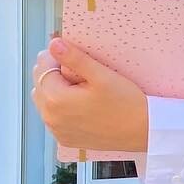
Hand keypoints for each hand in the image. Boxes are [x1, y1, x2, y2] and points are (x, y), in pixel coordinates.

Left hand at [31, 38, 149, 152]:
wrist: (143, 132)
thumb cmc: (126, 105)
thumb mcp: (102, 76)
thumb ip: (74, 58)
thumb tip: (54, 44)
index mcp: (56, 100)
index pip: (42, 67)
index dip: (55, 56)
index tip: (71, 53)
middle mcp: (51, 118)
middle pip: (39, 84)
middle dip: (53, 73)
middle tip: (77, 69)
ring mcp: (58, 131)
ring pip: (44, 100)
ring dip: (55, 89)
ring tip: (79, 86)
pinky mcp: (66, 139)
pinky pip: (54, 117)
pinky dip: (61, 107)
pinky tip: (80, 103)